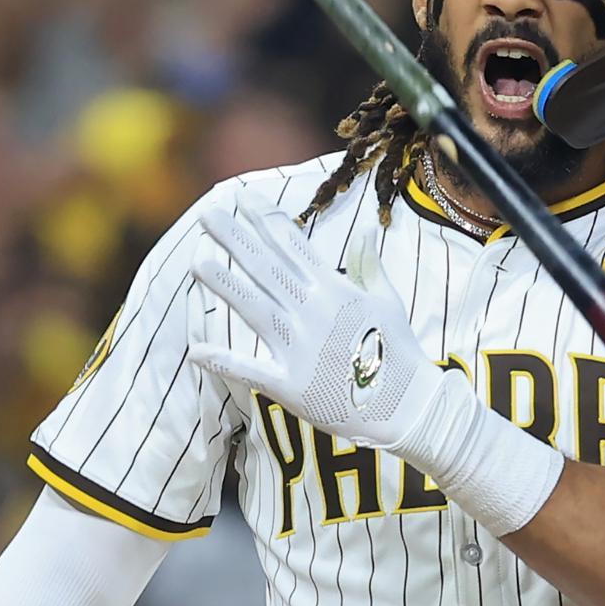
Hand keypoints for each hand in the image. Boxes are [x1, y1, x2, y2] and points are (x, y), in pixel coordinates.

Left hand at [187, 189, 448, 454]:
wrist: (408, 406)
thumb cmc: (398, 351)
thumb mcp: (387, 300)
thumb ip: (368, 265)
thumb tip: (365, 231)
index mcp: (336, 291)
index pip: (294, 247)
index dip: (267, 221)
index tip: (244, 199)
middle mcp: (314, 314)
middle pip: (268, 270)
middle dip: (236, 240)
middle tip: (208, 214)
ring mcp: (300, 349)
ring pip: (255, 310)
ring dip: (226, 286)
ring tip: (197, 261)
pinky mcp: (291, 385)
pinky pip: (252, 372)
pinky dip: (224, 362)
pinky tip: (196, 350)